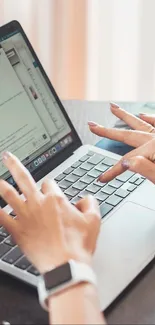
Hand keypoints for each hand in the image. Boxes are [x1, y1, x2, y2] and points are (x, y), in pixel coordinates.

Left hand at [0, 152, 100, 273]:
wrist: (66, 265)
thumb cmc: (78, 245)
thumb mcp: (94, 220)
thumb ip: (90, 203)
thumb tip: (85, 198)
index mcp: (56, 199)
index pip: (49, 183)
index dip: (51, 187)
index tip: (51, 193)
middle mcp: (38, 204)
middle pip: (23, 178)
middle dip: (14, 165)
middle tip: (6, 156)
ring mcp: (26, 216)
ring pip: (9, 194)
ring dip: (1, 184)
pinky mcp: (17, 231)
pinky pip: (1, 218)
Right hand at [88, 103, 154, 181]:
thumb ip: (143, 168)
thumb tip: (125, 162)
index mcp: (154, 148)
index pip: (127, 160)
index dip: (113, 171)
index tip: (102, 178)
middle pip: (128, 135)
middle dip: (108, 131)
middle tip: (92, 125)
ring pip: (141, 123)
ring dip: (125, 116)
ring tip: (113, 107)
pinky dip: (149, 118)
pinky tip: (142, 114)